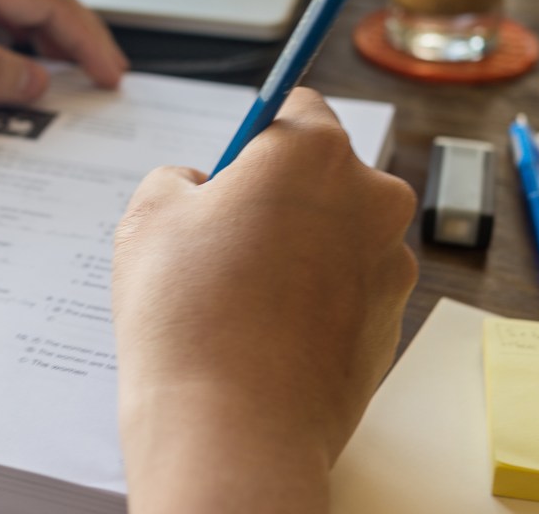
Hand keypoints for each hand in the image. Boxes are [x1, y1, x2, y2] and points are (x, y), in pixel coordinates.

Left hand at [0, 0, 127, 103]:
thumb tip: (38, 82)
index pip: (50, 4)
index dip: (89, 40)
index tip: (112, 75)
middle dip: (79, 35)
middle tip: (106, 73)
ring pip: (13, 8)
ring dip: (47, 39)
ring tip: (69, 75)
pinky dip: (11, 43)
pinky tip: (8, 69)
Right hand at [112, 88, 416, 512]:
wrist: (233, 431)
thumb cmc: (188, 317)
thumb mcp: (149, 217)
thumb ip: (177, 178)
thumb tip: (200, 190)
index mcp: (315, 153)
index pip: (297, 107)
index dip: (256, 134)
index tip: (235, 163)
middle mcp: (371, 200)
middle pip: (322, 175)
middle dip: (278, 198)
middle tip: (222, 241)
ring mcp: (390, 266)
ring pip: (336, 236)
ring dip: (298, 251)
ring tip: (239, 298)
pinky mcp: (389, 325)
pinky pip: (346, 292)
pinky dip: (314, 302)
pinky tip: (266, 334)